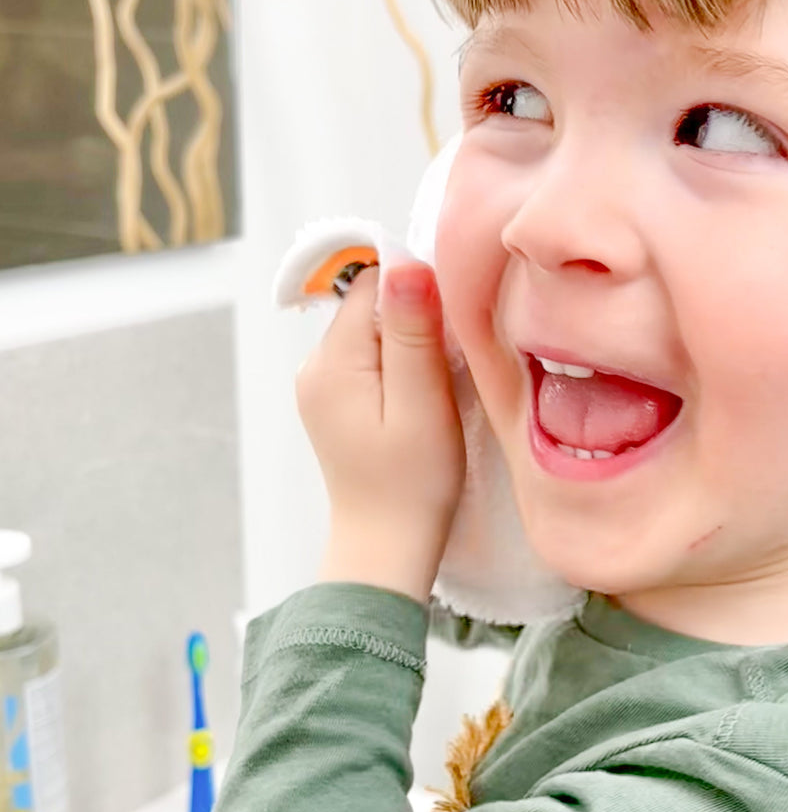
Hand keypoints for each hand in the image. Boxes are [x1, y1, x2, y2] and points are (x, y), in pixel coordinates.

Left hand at [295, 262, 464, 600]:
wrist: (387, 547)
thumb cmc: (413, 482)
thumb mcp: (421, 403)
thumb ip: (411, 333)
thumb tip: (405, 264)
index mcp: (331, 363)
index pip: (371, 285)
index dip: (416, 292)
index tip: (450, 328)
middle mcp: (315, 367)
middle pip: (369, 306)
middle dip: (413, 321)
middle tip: (446, 366)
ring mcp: (321, 386)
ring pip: (371, 332)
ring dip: (409, 345)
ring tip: (434, 388)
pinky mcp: (335, 402)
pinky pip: (369, 358)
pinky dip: (399, 366)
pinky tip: (418, 399)